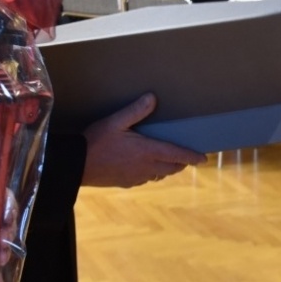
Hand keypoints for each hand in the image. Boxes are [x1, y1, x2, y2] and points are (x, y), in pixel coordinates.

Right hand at [82, 93, 204, 187]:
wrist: (76, 166)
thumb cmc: (95, 142)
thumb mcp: (115, 122)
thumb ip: (135, 111)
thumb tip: (153, 98)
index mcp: (147, 151)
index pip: (177, 154)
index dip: (192, 157)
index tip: (204, 159)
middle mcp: (146, 167)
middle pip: (172, 167)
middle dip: (181, 162)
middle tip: (185, 156)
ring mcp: (137, 177)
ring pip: (160, 175)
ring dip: (167, 168)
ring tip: (168, 160)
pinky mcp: (127, 183)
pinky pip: (146, 179)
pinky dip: (152, 173)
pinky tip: (145, 167)